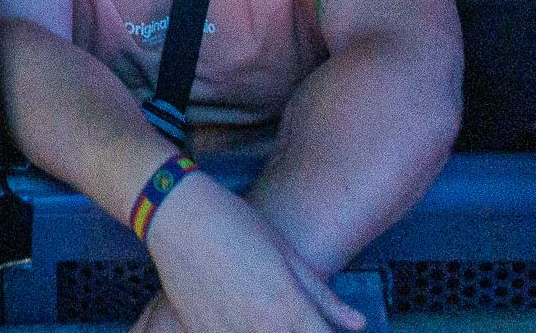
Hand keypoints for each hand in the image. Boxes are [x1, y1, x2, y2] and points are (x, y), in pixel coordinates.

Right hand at [139, 169, 362, 332]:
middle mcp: (262, 329)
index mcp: (291, 309)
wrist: (177, 214)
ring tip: (264, 314)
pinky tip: (239, 319)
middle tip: (294, 318)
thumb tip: (358, 325)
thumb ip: (324, 297)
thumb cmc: (237, 224)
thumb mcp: (288, 254)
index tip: (325, 330)